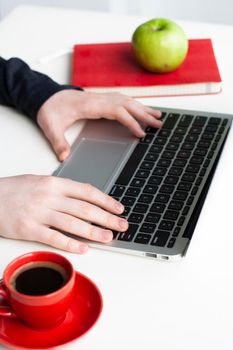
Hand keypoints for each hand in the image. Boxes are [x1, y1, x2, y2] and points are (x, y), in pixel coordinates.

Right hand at [0, 175, 127, 252]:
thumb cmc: (14, 190)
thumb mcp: (40, 182)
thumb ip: (62, 189)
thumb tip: (85, 197)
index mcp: (54, 183)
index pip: (86, 191)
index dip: (106, 200)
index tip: (118, 208)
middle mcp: (49, 197)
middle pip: (85, 208)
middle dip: (107, 218)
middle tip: (122, 225)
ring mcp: (39, 213)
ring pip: (73, 223)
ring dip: (94, 232)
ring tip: (109, 238)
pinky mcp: (28, 229)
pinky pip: (54, 238)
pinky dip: (70, 244)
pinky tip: (84, 249)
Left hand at [37, 90, 161, 160]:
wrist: (46, 96)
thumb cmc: (50, 109)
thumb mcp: (50, 126)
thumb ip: (58, 142)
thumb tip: (64, 157)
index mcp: (91, 105)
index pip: (117, 112)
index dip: (131, 122)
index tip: (141, 134)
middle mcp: (99, 99)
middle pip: (127, 105)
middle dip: (145, 114)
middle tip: (159, 124)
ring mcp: (102, 98)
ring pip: (127, 101)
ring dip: (143, 108)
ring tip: (158, 115)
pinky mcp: (101, 99)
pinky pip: (122, 100)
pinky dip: (135, 104)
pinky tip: (141, 109)